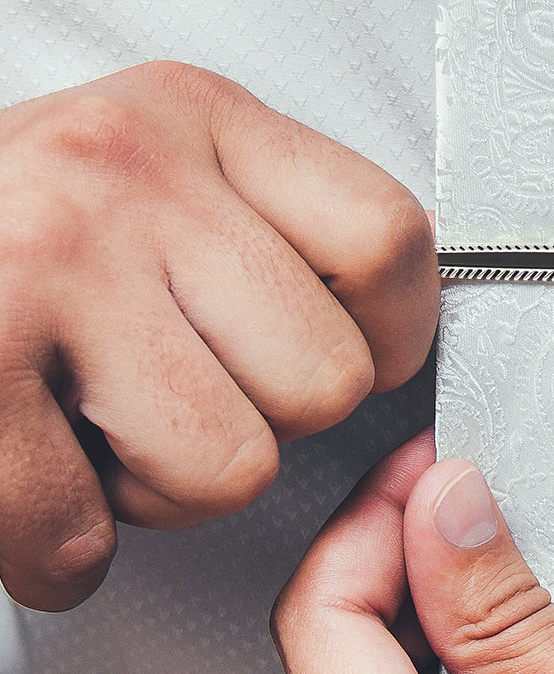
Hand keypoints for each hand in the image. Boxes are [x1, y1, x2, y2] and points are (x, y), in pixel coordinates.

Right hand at [0, 62, 438, 609]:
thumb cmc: (11, 226)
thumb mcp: (156, 172)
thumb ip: (270, 227)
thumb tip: (395, 303)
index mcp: (201, 119)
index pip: (388, 240)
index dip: (392, 335)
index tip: (355, 361)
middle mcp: (130, 169)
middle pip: (328, 381)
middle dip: (267, 427)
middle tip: (188, 406)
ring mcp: (49, 257)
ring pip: (235, 469)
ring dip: (170, 492)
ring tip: (108, 441)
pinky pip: (83, 531)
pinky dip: (63, 553)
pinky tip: (43, 500)